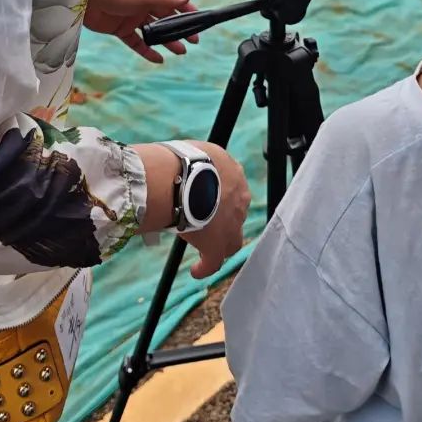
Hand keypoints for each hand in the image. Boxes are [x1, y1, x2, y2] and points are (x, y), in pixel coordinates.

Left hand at [84, 0, 198, 63]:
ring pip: (154, 30)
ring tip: (180, 51)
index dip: (186, 8)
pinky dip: (147, 50)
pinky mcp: (121, 29)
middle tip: (193, 39)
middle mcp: (142, 1)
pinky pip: (137, 41)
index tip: (198, 19)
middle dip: (179, 28)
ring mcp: (132, 16)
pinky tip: (158, 58)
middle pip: (165, 17)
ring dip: (166, 40)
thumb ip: (165, 0)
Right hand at [179, 142, 251, 278]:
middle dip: (223, 219)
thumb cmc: (184, 159)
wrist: (182, 178)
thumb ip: (198, 162)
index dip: (220, 196)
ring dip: (219, 243)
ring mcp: (230, 225)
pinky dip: (205, 267)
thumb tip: (181, 165)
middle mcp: (239, 200)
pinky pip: (212, 262)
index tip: (207, 199)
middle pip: (234, 215)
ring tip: (203, 247)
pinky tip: (195, 271)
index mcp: (234, 176)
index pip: (232, 189)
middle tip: (205, 221)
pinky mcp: (216, 246)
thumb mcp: (196, 151)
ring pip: (230, 241)